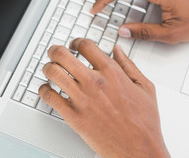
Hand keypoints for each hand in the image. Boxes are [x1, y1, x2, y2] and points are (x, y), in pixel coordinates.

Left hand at [38, 38, 169, 157]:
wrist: (139, 149)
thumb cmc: (144, 122)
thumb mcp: (145, 87)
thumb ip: (129, 65)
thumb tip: (118, 50)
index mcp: (112, 72)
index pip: (86, 46)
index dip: (76, 42)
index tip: (74, 45)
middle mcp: (94, 82)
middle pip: (63, 54)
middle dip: (55, 50)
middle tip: (54, 52)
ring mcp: (82, 99)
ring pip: (53, 72)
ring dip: (48, 67)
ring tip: (49, 69)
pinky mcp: (74, 117)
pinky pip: (49, 97)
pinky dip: (44, 90)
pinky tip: (47, 90)